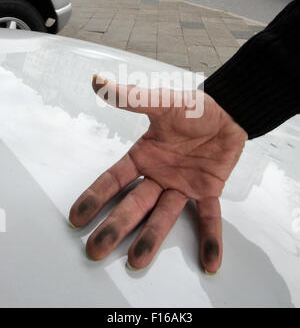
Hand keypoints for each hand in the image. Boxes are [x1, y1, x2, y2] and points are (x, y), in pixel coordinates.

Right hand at [69, 76, 247, 273]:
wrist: (228, 111)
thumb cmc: (193, 107)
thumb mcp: (161, 103)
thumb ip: (132, 98)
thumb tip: (98, 81)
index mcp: (144, 157)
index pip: (114, 181)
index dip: (95, 198)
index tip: (77, 218)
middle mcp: (158, 175)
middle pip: (133, 204)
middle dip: (115, 226)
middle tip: (96, 249)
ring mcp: (181, 186)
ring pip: (164, 216)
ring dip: (152, 239)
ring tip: (137, 262)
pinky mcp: (207, 191)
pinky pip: (207, 218)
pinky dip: (209, 239)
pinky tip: (209, 262)